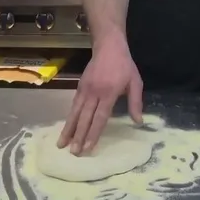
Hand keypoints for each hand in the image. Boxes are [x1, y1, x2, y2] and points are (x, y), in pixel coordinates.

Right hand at [57, 40, 142, 154]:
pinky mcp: (79, 87)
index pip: (100, 117)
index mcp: (109, 93)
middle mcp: (94, 93)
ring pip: (75, 113)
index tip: (88, 148)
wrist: (108, 46)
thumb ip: (135, 102)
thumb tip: (138, 122)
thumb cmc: (124, 65)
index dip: (94, 133)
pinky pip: (73, 105)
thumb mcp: (135, 82)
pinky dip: (69, 118)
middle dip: (78, 136)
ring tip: (62, 144)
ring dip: (68, 129)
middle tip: (73, 153)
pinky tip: (66, 128)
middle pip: (85, 118)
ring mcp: (85, 89)